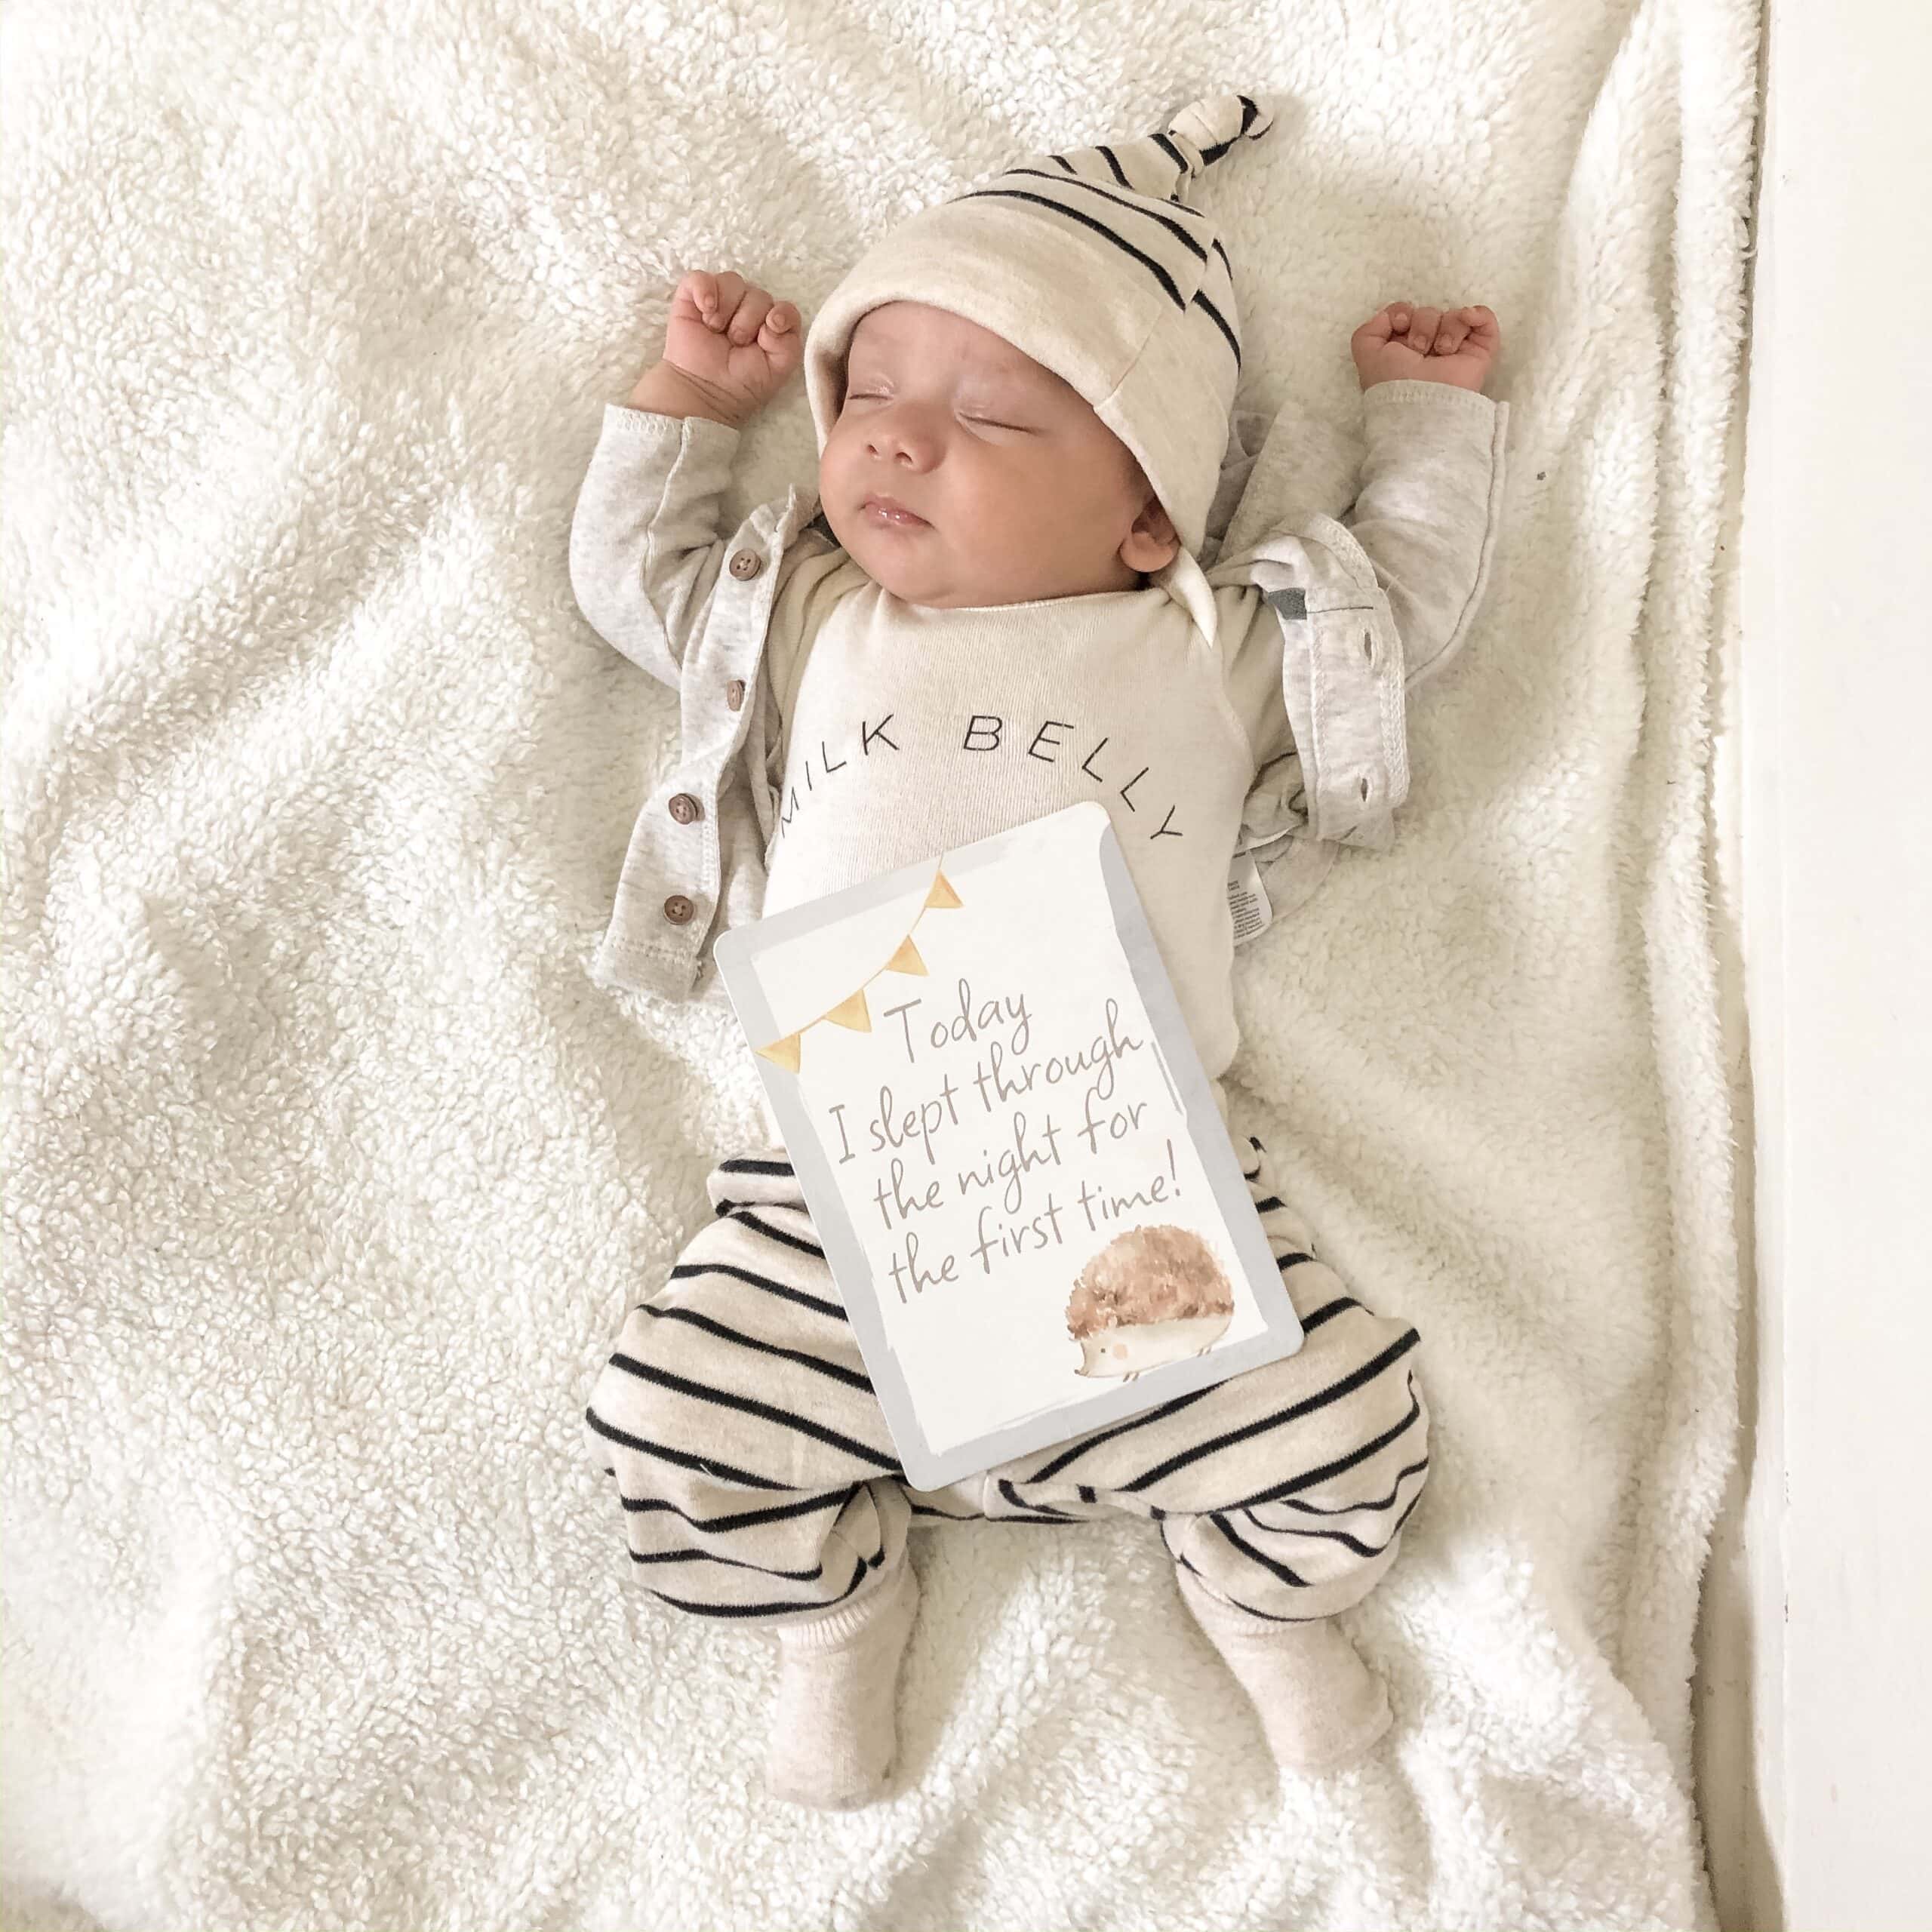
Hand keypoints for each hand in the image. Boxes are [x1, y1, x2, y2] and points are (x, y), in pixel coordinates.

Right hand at [656, 270, 803, 425]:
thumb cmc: (742, 382)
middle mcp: (747, 308)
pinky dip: (704, 290)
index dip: (780, 315)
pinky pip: (699, 278)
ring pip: (732, 282)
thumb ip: (789, 343)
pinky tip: (705, 310)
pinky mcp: (692, 297)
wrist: (705, 391)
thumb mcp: (777, 369)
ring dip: (727, 308)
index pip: (783, 306)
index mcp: (770, 323)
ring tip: (716, 330)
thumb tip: (774, 317)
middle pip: (758, 295)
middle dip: (748, 321)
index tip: (767, 333)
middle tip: (735, 343)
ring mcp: (720, 300)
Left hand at [1351, 302, 1499, 393]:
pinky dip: (1477, 315)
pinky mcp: (1480, 352)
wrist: (1423, 402)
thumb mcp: (1367, 354)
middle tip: (1420, 351)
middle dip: (1422, 326)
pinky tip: (1467, 318)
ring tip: (1441, 352)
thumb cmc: (1393, 382)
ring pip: (1453, 315)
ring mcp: (1456, 349)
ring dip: (1445, 329)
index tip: (1401, 326)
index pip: (1406, 313)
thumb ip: (1368, 330)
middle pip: (1428, 312)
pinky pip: (1484, 319)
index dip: (1402, 313)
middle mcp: (1429, 348)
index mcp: (1403, 349)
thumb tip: (1392, 316)